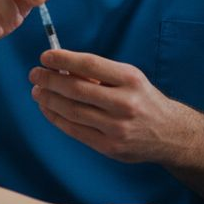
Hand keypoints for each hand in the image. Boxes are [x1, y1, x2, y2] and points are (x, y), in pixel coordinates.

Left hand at [30, 50, 189, 163]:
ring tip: (37, 91)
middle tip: (34, 74)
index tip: (46, 57)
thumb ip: (99, 74)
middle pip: (77, 89)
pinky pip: (75, 130)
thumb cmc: (143, 100)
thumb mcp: (130, 79)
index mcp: (131, 80)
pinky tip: (47, 109)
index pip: (90, 65)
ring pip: (72, 111)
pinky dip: (56, 118)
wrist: (169, 133)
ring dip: (48, 99)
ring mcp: (117, 128)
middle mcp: (125, 103)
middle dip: (50, 80)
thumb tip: (61, 67)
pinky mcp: (110, 147)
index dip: (64, 59)